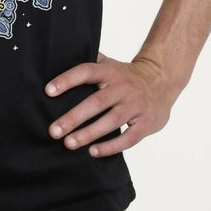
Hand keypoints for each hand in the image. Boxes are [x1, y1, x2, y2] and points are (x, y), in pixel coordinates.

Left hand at [45, 53, 180, 156]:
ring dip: (89, 133)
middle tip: (54, 130)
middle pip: (96, 102)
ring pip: (111, 121)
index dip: (67, 80)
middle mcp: (123, 87)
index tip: (48, 91)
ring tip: (69, 143)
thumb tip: (59, 58)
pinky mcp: (146, 123)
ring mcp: (136, 105)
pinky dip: (110, 146)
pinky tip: (93, 152)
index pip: (86, 71)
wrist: (162, 82)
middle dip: (73, 117)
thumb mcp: (111, 64)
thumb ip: (90, 62)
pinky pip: (128, 138)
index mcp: (111, 72)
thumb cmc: (127, 76)